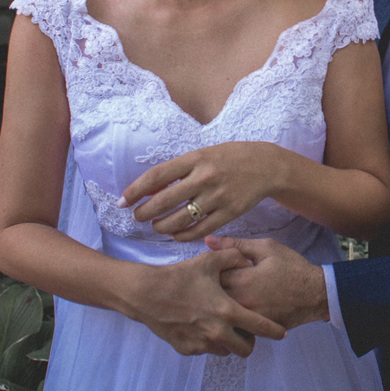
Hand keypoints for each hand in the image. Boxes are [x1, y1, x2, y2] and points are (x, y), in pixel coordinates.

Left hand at [120, 142, 282, 241]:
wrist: (266, 166)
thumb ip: (178, 170)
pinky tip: (176, 235)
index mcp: (195, 158)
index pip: (156, 176)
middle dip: (145, 212)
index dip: (136, 190)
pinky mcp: (230, 213)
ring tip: (156, 226)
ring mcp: (218, 197)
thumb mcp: (203, 155)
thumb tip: (147, 188)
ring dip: (162, 227)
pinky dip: (183, 236)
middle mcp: (205, 177)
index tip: (123, 201)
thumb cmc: (229, 158)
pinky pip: (200, 231)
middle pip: (164, 201)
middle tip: (138, 217)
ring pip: (180, 220)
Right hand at [132, 248, 285, 356]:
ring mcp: (201, 344)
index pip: (260, 327)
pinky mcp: (187, 350)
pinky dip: (208, 341)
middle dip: (249, 340)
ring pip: (225, 351)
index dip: (274, 331)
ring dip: (228, 341)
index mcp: (227, 311)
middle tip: (244, 328)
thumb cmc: (179, 276)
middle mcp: (217, 333)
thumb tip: (246, 259)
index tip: (281, 333)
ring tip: (221, 324)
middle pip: (245, 349)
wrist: (146, 294)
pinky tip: (201, 324)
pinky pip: (205, 349)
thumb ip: (232, 257)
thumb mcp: (208, 261)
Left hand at [205, 236, 328, 328]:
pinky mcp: (256, 330)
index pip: (210, 276)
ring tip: (229, 294)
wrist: (315, 293)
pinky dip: (233, 317)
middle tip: (221, 281)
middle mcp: (241, 303)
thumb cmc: (291, 267)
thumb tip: (207, 240)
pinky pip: (235, 324)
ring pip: (222, 313)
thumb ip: (235, 244)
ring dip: (221, 303)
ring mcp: (248, 319)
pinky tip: (240, 307)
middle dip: (213, 288)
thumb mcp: (266, 248)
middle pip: (212, 297)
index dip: (211, 270)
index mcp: (241, 280)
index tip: (218, 266)